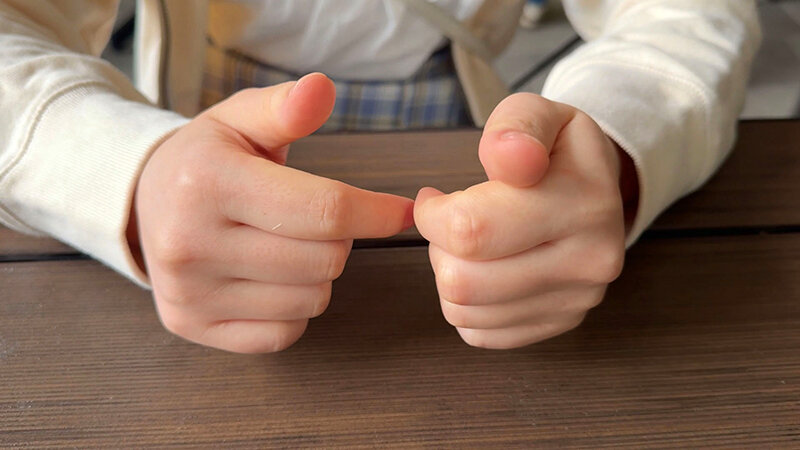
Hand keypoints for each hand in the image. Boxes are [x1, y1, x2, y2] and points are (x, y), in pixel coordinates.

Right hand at [131, 73, 413, 352]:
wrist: (142, 205)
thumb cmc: (206, 160)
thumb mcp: (240, 120)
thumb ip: (286, 108)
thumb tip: (322, 89)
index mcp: (208, 181)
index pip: (325, 210)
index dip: (377, 213)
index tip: (403, 212)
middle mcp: (190, 242)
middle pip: (325, 260)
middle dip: (337, 239)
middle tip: (311, 219)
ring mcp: (188, 292)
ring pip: (311, 299)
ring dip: (317, 275)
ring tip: (284, 245)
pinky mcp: (191, 326)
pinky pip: (284, 333)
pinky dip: (292, 309)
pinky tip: (268, 279)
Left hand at [414, 93, 627, 348]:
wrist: (600, 190)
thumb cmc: (555, 150)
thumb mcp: (536, 112)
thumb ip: (515, 127)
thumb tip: (510, 159)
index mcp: (583, 202)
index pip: (471, 230)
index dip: (432, 215)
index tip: (434, 198)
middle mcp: (590, 260)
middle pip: (463, 281)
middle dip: (438, 248)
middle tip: (449, 223)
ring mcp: (578, 300)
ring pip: (465, 312)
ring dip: (448, 276)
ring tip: (468, 244)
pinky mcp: (561, 324)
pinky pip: (481, 334)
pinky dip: (466, 306)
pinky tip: (483, 271)